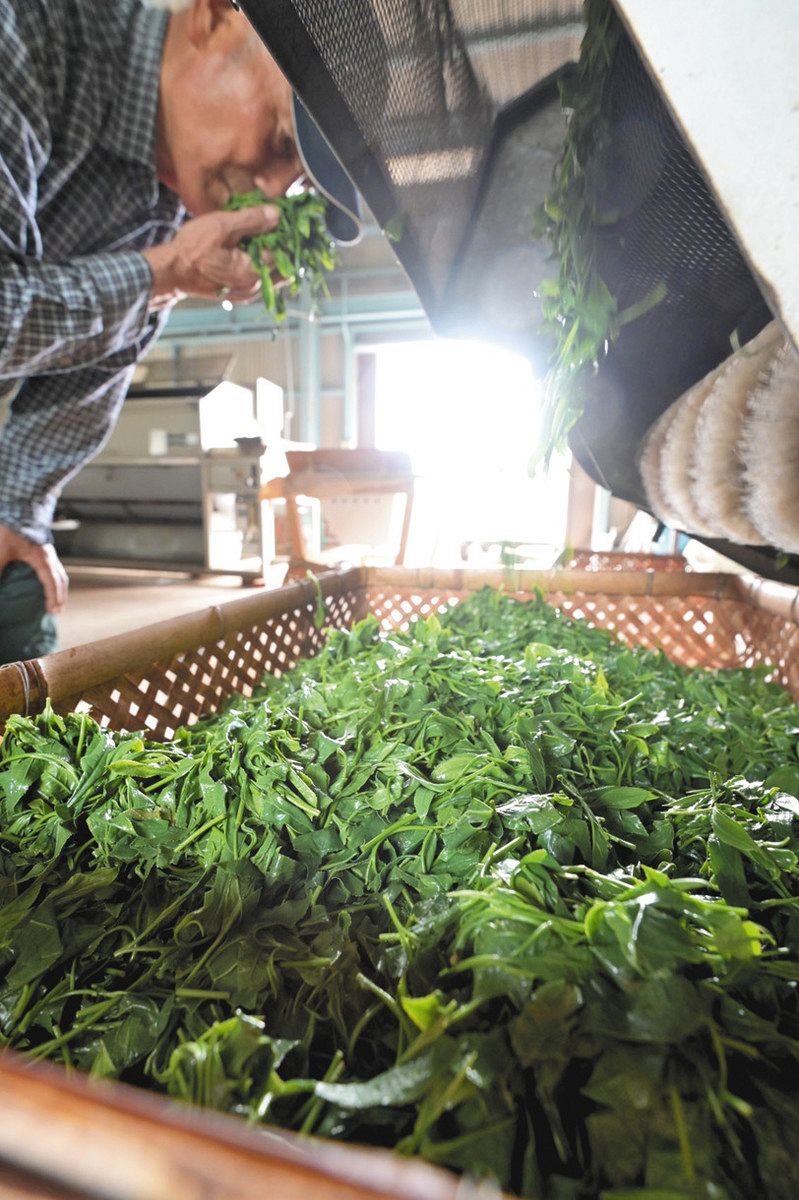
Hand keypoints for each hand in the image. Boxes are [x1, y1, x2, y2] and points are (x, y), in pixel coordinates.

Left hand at [0, 523, 68, 613]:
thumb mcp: (1, 551)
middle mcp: (49, 555)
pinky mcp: (42, 547)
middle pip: (61, 579)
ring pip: (59, 572)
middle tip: (56, 611)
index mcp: (42, 559)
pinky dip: (53, 578)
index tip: (51, 611)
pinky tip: (45, 580)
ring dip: (59, 587)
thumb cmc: (10, 528)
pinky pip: (53, 566)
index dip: (53, 598)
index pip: (52, 583)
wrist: (19, 505)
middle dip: (60, 596)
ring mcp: (47, 550)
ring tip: (55, 599)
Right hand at [142, 205, 280, 306]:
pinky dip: (262, 264)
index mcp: (254, 271)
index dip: (285, 233)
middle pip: (281, 265)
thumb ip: (251, 220)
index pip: (283, 252)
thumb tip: (277, 214)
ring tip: (265, 235)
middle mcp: (255, 287)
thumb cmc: (192, 248)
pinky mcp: (239, 293)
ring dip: (272, 255)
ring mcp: (247, 293)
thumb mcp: (221, 226)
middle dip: (282, 246)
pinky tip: (254, 250)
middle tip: (276, 225)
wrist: (172, 271)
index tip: (282, 218)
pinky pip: (260, 280)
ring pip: (272, 274)